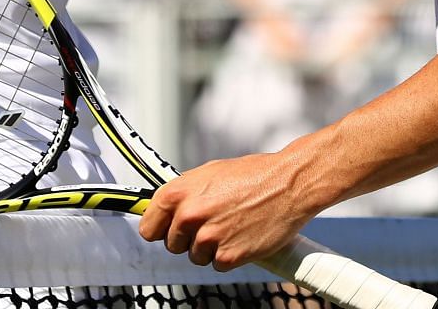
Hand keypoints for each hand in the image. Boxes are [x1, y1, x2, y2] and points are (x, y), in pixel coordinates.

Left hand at [139, 152, 316, 271]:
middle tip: (211, 223)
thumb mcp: (210, 173)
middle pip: (172, 245)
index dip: (160, 229)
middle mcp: (189, 216)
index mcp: (179, 193)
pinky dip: (228, 256)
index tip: (168, 229)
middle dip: (188, 238)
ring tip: (231, 226)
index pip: (149, 227)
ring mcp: (208, 238)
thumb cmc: (253, 175)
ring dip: (210, 248)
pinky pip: (217, 264)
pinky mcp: (228, 256)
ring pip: (195, 256)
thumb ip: (184, 193)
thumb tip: (164, 208)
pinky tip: (241, 236)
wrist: (289, 184)